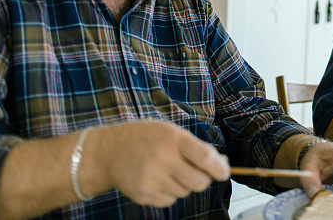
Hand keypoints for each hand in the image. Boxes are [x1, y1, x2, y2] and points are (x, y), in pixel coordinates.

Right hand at [94, 119, 229, 206]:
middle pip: (199, 182)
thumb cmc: (144, 138)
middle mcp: (162, 160)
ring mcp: (152, 180)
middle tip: (197, 170)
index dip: (220, 168)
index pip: (204, 158)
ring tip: (169, 169)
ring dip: (184, 184)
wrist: (108, 152)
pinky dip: (170, 192)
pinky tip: (159, 179)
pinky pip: (171, 200)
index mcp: (173, 139)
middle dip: (203, 178)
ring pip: (185, 192)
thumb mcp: (171, 132)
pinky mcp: (144, 195)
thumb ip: (196, 147)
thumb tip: (222, 163)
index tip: (224, 172)